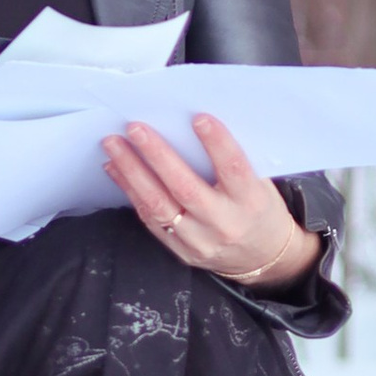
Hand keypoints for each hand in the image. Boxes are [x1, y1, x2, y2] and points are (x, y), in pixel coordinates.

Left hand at [101, 112, 322, 291]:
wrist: (261, 257)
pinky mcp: (180, 251)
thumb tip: (194, 123)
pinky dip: (130, 190)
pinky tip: (116, 168)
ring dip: (132, 171)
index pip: (233, 170)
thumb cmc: (259, 209)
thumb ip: (231, 162)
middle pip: (185, 187)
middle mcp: (224, 224)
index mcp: (251, 202)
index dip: (217, 144)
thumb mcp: (260, 184)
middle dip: (157, 155)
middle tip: (136, 128)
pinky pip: (149, 219)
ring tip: (114, 145)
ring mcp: (199, 241)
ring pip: (158, 205)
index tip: (198, 118)